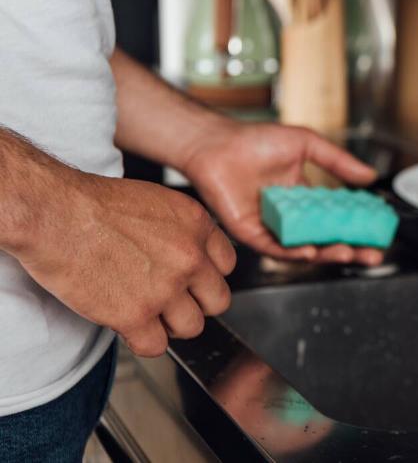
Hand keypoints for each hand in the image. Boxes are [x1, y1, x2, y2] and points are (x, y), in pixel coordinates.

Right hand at [13, 169, 235, 356]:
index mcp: (197, 226)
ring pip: (192, 328)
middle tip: (174, 303)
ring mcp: (165, 289)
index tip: (194, 281)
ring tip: (148, 314)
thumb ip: (182, 231)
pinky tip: (129, 327)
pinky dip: (142, 342)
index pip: (227, 265)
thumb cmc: (95, 204)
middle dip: (197, 305)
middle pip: (218, 301)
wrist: (57, 214)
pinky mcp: (136, 315)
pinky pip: (156, 347)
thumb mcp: (157, 202)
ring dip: (170, 326)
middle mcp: (190, 258)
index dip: (208, 276)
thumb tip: (190, 252)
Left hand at [181, 122, 383, 265]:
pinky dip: (294, 252)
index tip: (379, 233)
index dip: (358, 228)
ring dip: (327, 254)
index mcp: (304, 199)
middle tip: (373, 253)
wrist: (218, 144)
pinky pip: (276, 249)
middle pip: (326, 240)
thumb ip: (338, 162)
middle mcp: (290, 217)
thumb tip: (370, 176)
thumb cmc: (255, 140)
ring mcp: (272, 228)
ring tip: (348, 253)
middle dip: (351, 249)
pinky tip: (310, 251)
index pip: (336, 219)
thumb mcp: (307, 144)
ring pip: (304, 249)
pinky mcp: (251, 235)